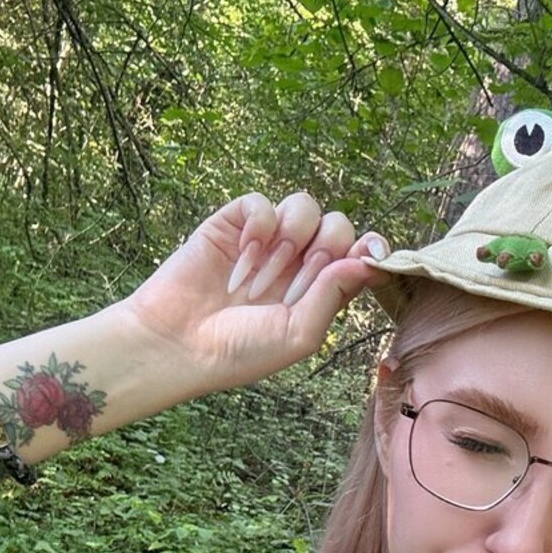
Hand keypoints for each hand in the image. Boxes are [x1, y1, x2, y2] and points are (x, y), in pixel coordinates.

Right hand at [125, 192, 390, 395]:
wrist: (179, 343)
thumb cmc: (241, 350)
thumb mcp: (299, 334)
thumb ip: (333, 296)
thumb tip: (367, 260)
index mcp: (320, 289)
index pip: (359, 254)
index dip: (371, 248)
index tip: (372, 254)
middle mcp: (298, 261)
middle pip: (338, 225)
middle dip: (325, 249)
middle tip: (296, 284)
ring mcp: (267, 240)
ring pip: (304, 206)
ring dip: (291, 239)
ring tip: (263, 277)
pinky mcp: (234, 223)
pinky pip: (261, 202)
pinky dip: (259, 225)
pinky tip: (244, 253)